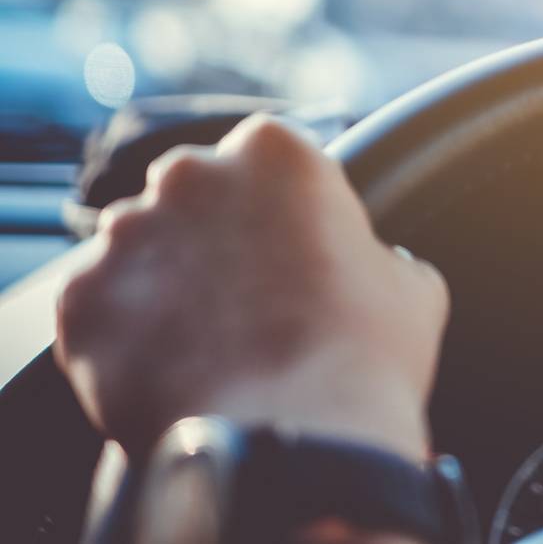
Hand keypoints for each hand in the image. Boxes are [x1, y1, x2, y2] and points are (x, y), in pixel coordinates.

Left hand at [55, 115, 447, 460]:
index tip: (289, 248)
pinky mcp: (80, 301)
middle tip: (243, 298)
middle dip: (208, 234)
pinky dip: (121, 337)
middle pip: (188, 191)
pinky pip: (95, 310)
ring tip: (203, 346)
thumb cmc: (363, 356)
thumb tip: (377, 270)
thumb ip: (379, 257)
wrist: (291, 442)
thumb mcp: (409, 286)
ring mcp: (126, 237)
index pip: (263, 155)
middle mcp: (190, 176)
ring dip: (160, 284)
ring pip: (134, 250)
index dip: (277, 206)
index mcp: (275, 152)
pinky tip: (168, 373)